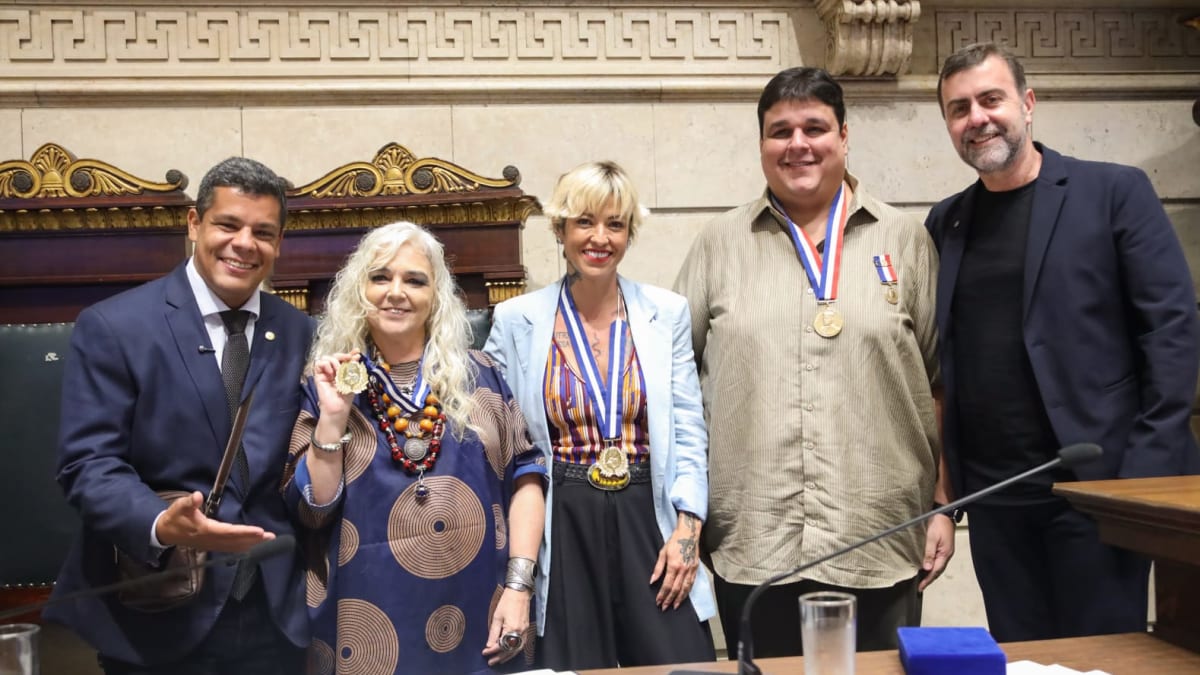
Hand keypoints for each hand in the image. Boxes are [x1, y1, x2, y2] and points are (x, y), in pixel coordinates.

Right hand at [154, 491, 272, 552]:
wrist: (165, 532)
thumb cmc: (175, 518)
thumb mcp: (178, 507)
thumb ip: (188, 503)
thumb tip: (196, 496)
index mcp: (205, 530)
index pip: (228, 532)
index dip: (244, 532)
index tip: (259, 531)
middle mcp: (211, 540)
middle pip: (236, 541)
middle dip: (254, 539)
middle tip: (271, 537)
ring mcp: (212, 545)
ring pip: (235, 546)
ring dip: (252, 544)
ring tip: (268, 540)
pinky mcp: (213, 546)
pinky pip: (231, 548)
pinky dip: (244, 547)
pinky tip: (254, 545)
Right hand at [312, 351, 360, 420]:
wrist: (338, 406)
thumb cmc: (346, 396)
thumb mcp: (352, 379)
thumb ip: (353, 367)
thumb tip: (356, 356)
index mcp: (342, 371)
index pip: (345, 359)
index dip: (350, 354)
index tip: (357, 351)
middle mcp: (333, 371)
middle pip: (335, 356)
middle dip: (343, 355)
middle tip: (348, 359)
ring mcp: (326, 373)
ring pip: (326, 358)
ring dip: (334, 361)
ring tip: (338, 371)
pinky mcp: (318, 376)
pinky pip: (318, 363)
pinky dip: (326, 365)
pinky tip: (330, 373)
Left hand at [482, 588, 530, 665]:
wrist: (520, 591)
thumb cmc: (508, 601)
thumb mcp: (497, 617)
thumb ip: (493, 633)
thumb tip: (489, 645)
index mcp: (512, 629)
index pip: (501, 645)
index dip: (492, 650)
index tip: (485, 652)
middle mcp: (520, 632)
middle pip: (510, 650)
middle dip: (500, 657)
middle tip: (491, 661)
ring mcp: (525, 631)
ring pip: (517, 649)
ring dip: (508, 656)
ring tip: (499, 660)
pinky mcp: (526, 629)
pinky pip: (521, 644)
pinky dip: (515, 650)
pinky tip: (510, 652)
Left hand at [650, 511, 700, 610]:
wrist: (688, 533)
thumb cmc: (674, 541)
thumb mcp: (663, 553)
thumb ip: (658, 568)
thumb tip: (652, 580)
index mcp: (674, 565)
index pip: (667, 585)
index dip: (662, 595)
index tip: (658, 601)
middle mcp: (683, 569)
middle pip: (676, 589)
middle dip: (670, 599)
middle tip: (664, 607)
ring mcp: (690, 570)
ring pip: (685, 588)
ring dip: (680, 599)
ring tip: (674, 606)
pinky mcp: (696, 568)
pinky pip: (692, 583)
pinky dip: (687, 591)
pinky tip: (684, 596)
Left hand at [918, 513, 955, 590]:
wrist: (943, 511)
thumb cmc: (938, 523)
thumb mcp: (931, 538)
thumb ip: (929, 553)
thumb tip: (927, 568)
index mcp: (945, 553)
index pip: (936, 571)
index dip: (928, 580)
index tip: (921, 587)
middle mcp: (947, 553)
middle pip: (938, 570)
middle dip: (929, 578)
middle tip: (921, 586)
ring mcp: (945, 550)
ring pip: (938, 565)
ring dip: (930, 572)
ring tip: (922, 579)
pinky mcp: (943, 546)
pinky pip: (937, 559)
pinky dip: (932, 564)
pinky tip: (926, 565)